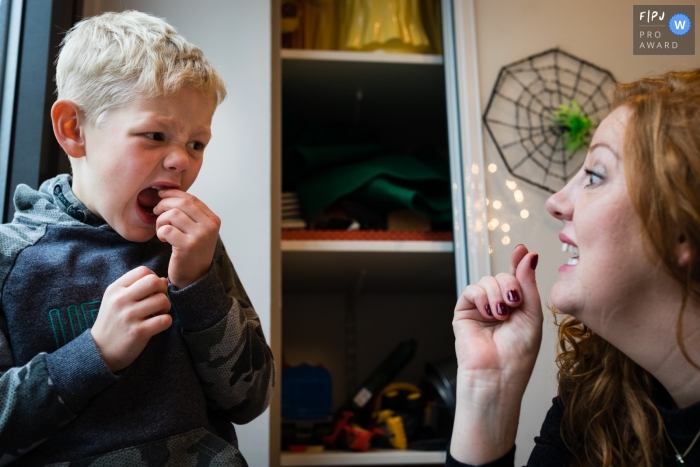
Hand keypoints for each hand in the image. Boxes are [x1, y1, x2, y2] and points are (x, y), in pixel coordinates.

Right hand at [91, 266, 171, 372]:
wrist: (100, 351)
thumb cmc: (113, 322)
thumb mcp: (116, 300)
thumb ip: (137, 287)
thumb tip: (163, 280)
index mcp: (115, 289)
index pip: (143, 271)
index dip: (153, 278)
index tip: (151, 290)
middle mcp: (121, 300)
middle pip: (154, 282)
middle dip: (162, 290)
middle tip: (158, 301)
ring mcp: (129, 316)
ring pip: (162, 300)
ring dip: (166, 307)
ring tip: (158, 314)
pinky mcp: (138, 332)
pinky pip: (164, 320)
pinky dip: (166, 321)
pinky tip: (158, 324)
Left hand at [153, 189, 220, 288]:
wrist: (194, 278)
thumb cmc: (191, 252)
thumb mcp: (197, 230)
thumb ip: (189, 213)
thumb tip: (167, 192)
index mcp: (213, 219)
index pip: (191, 198)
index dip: (172, 194)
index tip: (160, 195)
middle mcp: (210, 226)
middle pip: (182, 203)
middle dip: (164, 205)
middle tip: (156, 212)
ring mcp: (200, 236)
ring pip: (173, 215)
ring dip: (160, 220)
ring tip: (161, 229)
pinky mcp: (188, 246)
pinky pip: (167, 230)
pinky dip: (160, 232)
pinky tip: (163, 239)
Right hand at [453, 244, 541, 382]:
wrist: (498, 374)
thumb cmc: (518, 355)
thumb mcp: (532, 315)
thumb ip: (528, 284)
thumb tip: (528, 256)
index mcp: (518, 306)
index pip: (518, 277)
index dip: (519, 262)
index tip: (522, 250)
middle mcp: (499, 305)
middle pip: (503, 276)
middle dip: (510, 285)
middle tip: (514, 302)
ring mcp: (481, 308)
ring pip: (488, 280)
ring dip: (497, 294)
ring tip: (502, 314)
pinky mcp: (464, 312)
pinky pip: (472, 290)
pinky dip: (482, 297)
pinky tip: (489, 313)